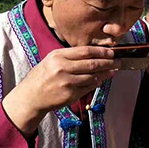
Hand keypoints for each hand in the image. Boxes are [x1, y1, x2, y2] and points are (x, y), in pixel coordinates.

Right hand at [3, 46, 120, 135]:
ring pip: (93, 76)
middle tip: (117, 61)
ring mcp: (67, 82)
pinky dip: (97, 83)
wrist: (31, 96)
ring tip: (112, 71)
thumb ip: (71, 57)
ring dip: (105, 73)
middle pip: (92, 63)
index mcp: (58, 56)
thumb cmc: (42, 77)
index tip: (111, 52)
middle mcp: (62, 68)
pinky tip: (101, 80)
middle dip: (108, 62)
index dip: (101, 51)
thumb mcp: (52, 60)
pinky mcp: (70, 94)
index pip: (85, 51)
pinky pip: (88, 87)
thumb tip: (94, 55)